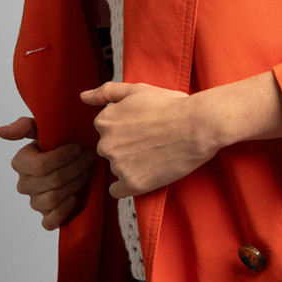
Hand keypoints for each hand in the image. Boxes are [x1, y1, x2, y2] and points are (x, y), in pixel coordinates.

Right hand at [0, 116, 95, 229]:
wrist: (73, 161)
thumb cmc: (58, 144)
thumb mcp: (43, 129)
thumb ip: (25, 126)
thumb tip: (0, 131)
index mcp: (20, 162)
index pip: (41, 165)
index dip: (63, 157)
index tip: (78, 148)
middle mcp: (24, 184)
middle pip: (53, 181)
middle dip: (75, 168)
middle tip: (88, 158)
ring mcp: (34, 202)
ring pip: (54, 198)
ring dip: (75, 184)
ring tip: (85, 173)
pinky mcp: (46, 216)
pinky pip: (50, 221)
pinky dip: (63, 211)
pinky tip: (74, 198)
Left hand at [79, 83, 218, 197]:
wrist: (198, 125)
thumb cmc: (171, 105)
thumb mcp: (136, 90)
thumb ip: (106, 92)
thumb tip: (84, 96)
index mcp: (104, 121)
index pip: (106, 131)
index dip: (127, 129)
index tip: (143, 128)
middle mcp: (105, 144)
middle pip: (110, 150)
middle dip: (127, 148)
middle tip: (152, 141)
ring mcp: (118, 166)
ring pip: (117, 169)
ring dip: (132, 165)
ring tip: (156, 154)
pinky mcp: (132, 184)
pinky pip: (119, 191)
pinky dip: (129, 185)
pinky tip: (146, 174)